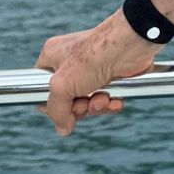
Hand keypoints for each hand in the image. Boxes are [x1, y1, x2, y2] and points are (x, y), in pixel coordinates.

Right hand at [35, 10, 155, 136]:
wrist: (131, 44)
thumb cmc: (93, 56)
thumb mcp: (63, 86)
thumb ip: (57, 111)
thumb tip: (63, 129)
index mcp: (52, 58)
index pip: (42, 89)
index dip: (52, 105)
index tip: (64, 111)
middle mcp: (70, 63)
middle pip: (67, 99)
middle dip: (79, 107)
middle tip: (85, 104)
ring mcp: (90, 69)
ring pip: (87, 101)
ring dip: (96, 107)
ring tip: (103, 100)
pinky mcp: (109, 75)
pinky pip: (104, 98)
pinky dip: (109, 103)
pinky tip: (116, 101)